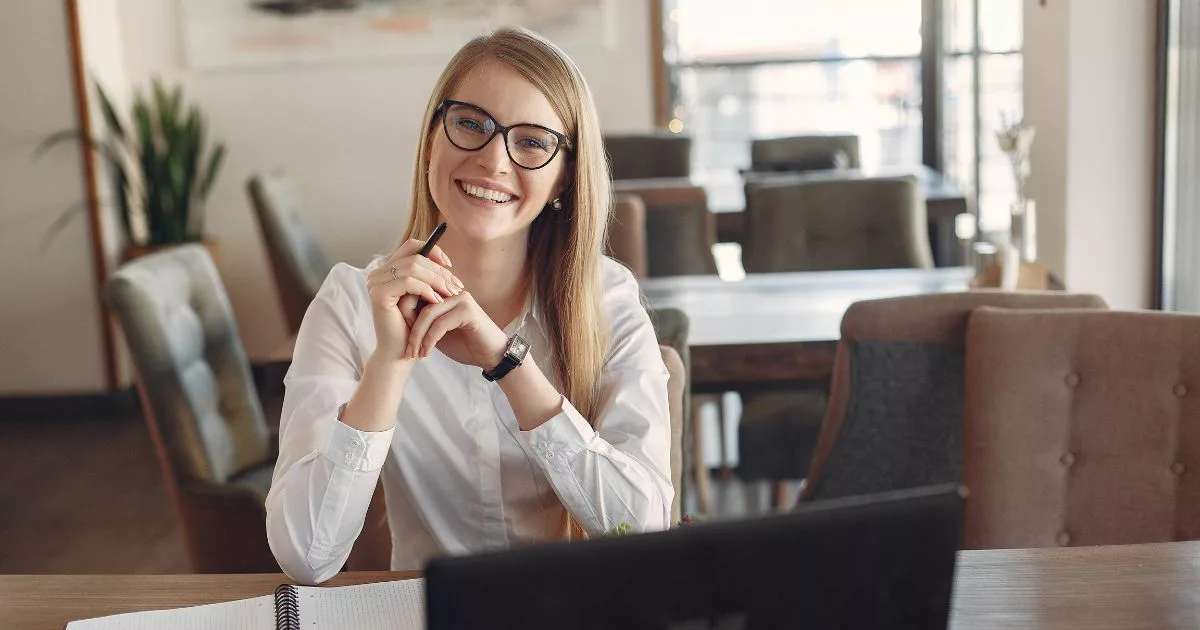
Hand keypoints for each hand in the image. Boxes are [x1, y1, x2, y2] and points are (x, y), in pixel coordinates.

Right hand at [365, 238, 462, 363]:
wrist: (400, 353)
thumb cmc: (412, 326)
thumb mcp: (423, 297)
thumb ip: (428, 277)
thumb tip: (446, 261)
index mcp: (387, 271)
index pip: (411, 246)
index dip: (433, 251)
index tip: (450, 266)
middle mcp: (377, 274)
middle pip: (415, 256)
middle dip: (440, 270)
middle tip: (456, 286)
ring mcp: (375, 283)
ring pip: (413, 267)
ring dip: (437, 280)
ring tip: (450, 294)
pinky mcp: (379, 295)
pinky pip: (408, 282)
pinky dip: (426, 290)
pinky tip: (437, 301)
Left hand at [405, 290, 509, 369]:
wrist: (492, 356)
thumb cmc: (465, 344)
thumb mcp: (437, 332)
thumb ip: (422, 322)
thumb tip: (396, 318)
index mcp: (444, 292)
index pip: (416, 294)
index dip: (404, 315)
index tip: (401, 340)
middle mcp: (452, 291)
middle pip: (419, 302)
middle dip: (409, 328)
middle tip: (407, 350)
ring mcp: (461, 299)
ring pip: (428, 314)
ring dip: (418, 337)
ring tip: (414, 354)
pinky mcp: (468, 311)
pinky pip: (440, 324)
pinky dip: (430, 340)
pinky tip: (427, 353)